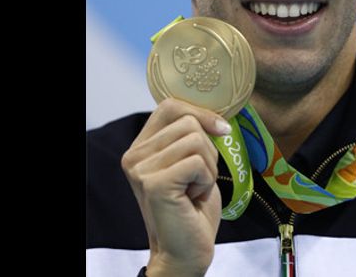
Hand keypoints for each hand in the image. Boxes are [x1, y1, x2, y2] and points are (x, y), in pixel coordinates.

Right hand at [121, 99, 231, 276]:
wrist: (186, 249)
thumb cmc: (193, 207)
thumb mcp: (193, 161)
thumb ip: (193, 135)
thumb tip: (218, 111)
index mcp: (140, 146)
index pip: (170, 106)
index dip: (201, 113)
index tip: (221, 130)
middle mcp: (134, 156)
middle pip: (189, 122)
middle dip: (208, 150)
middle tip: (198, 179)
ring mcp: (141, 169)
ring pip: (196, 140)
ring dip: (209, 167)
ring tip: (194, 189)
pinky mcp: (155, 183)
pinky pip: (198, 162)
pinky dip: (207, 180)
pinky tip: (193, 198)